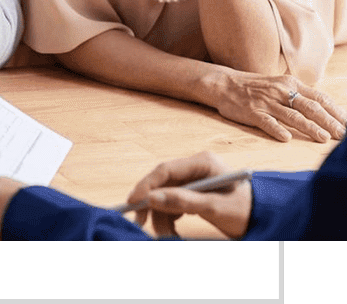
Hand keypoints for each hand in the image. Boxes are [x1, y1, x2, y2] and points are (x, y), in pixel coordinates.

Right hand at [126, 152, 251, 237]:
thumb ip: (183, 201)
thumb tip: (151, 198)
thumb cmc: (245, 210)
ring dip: (162, 218)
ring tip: (169, 237)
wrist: (264, 219)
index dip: (147, 185)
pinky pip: (173, 204)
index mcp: (202, 162)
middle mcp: (195, 168)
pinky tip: (173, 232)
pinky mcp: (193, 193)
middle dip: (152, 205)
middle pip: (162, 183)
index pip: (165, 170)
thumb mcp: (215, 207)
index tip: (134, 203)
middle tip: (140, 223)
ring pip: (165, 197)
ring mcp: (194, 180)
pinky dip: (170, 219)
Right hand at [212, 69, 346, 142]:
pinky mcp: (252, 112)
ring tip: (324, 138)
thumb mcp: (279, 85)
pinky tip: (287, 138)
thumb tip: (325, 111)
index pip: (319, 98)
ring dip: (310, 128)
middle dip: (329, 122)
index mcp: (290, 84)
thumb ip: (299, 96)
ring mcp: (266, 102)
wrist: (224, 84)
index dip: (335, 112)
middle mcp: (280, 91)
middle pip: (309, 107)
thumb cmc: (255, 87)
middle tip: (343, 135)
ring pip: (292, 116)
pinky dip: (277, 130)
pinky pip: (266, 122)